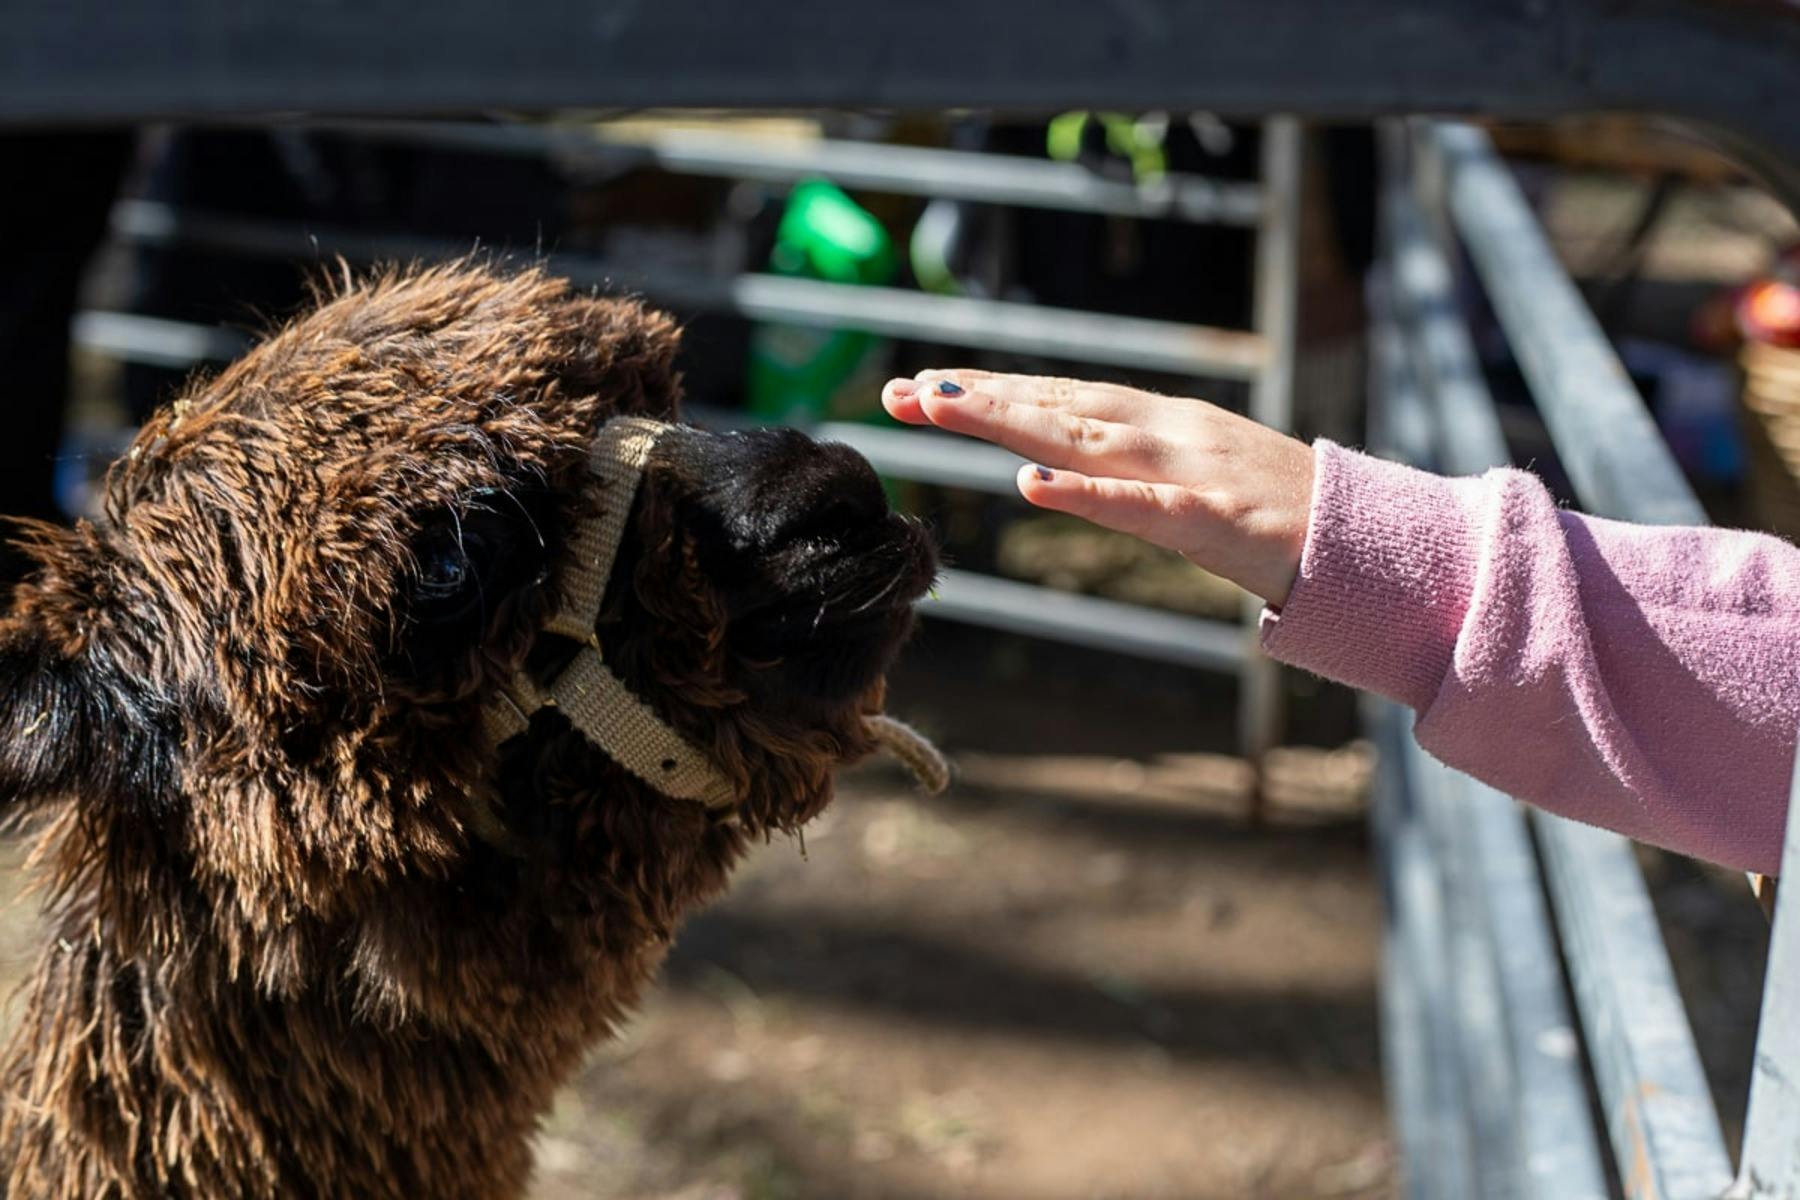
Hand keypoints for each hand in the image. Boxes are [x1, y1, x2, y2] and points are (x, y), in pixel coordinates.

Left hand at [881, 370, 1314, 605]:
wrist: (1368, 541)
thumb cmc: (1280, 516)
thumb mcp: (1193, 478)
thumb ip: (1129, 467)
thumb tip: (1057, 462)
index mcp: (1161, 424)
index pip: (1061, 399)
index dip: (991, 391)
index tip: (920, 387)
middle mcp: (1166, 433)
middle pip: (1056, 408)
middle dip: (976, 399)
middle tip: (900, 393)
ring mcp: (1190, 471)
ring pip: (1083, 439)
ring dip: (1007, 422)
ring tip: (939, 408)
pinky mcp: (1213, 520)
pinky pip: (1139, 507)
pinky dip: (1085, 493)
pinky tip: (1033, 485)